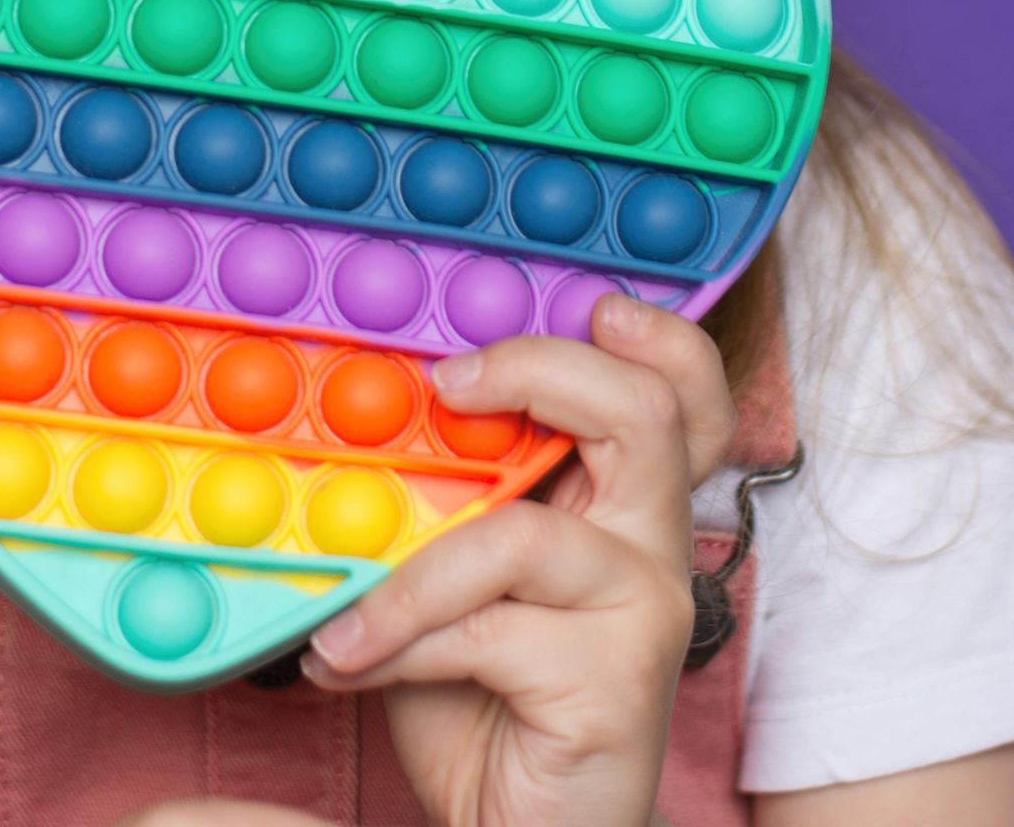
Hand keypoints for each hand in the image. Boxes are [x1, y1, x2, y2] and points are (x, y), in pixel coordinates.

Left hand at [301, 290, 735, 826]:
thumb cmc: (483, 703)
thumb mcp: (455, 579)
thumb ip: (444, 502)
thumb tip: (366, 424)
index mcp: (619, 500)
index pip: (677, 390)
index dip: (643, 335)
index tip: (576, 310)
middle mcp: (650, 543)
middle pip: (646, 411)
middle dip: (541, 369)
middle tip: (447, 388)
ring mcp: (643, 611)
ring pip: (523, 535)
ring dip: (406, 577)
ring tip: (336, 619)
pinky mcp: (616, 682)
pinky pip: (486, 630)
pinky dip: (397, 643)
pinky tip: (348, 663)